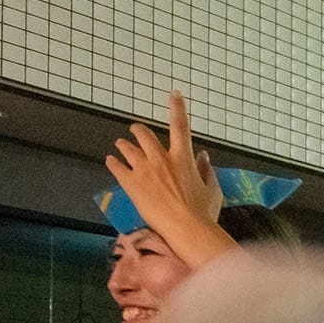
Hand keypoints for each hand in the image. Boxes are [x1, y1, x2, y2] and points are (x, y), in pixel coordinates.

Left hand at [105, 92, 233, 265]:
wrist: (186, 229)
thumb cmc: (204, 213)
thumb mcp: (213, 190)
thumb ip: (207, 171)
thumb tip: (204, 157)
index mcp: (183, 158)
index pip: (180, 125)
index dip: (177, 107)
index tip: (174, 93)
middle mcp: (161, 159)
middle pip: (144, 134)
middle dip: (137, 130)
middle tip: (134, 130)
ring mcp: (144, 170)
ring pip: (127, 148)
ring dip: (123, 145)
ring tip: (120, 146)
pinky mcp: (131, 184)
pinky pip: (116, 167)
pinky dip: (113, 163)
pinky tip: (110, 162)